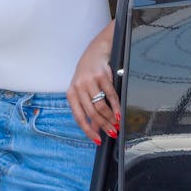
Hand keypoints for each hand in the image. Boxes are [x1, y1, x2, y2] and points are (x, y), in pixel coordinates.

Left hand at [66, 22, 120, 144]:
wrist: (96, 51)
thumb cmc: (88, 74)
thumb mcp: (83, 91)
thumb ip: (87, 109)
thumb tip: (95, 128)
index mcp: (71, 94)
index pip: (79, 117)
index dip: (89, 131)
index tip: (98, 140)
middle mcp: (78, 88)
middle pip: (92, 113)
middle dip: (104, 125)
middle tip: (113, 132)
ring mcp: (89, 81)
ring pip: (101, 106)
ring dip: (111, 118)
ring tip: (117, 124)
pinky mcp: (101, 76)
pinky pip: (110, 95)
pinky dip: (116, 106)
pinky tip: (120, 113)